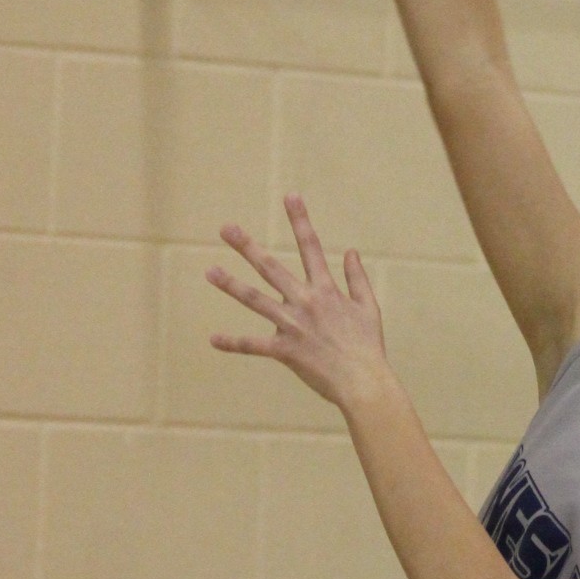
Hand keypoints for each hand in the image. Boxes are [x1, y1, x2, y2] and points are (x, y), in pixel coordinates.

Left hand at [207, 194, 391, 409]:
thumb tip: (351, 251)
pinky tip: (213, 339)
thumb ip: (357, 278)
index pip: (311, 247)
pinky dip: (233, 343)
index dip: (300, 220)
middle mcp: (306, 302)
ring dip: (231, 285)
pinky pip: (254, 345)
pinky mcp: (285, 350)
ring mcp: (293, 325)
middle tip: (226, 228)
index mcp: (326, 290)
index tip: (289, 196)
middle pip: (271, 268)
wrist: (364, 382)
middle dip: (247, 246)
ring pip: (255, 300)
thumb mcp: (369, 307)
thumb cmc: (369, 346)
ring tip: (210, 271)